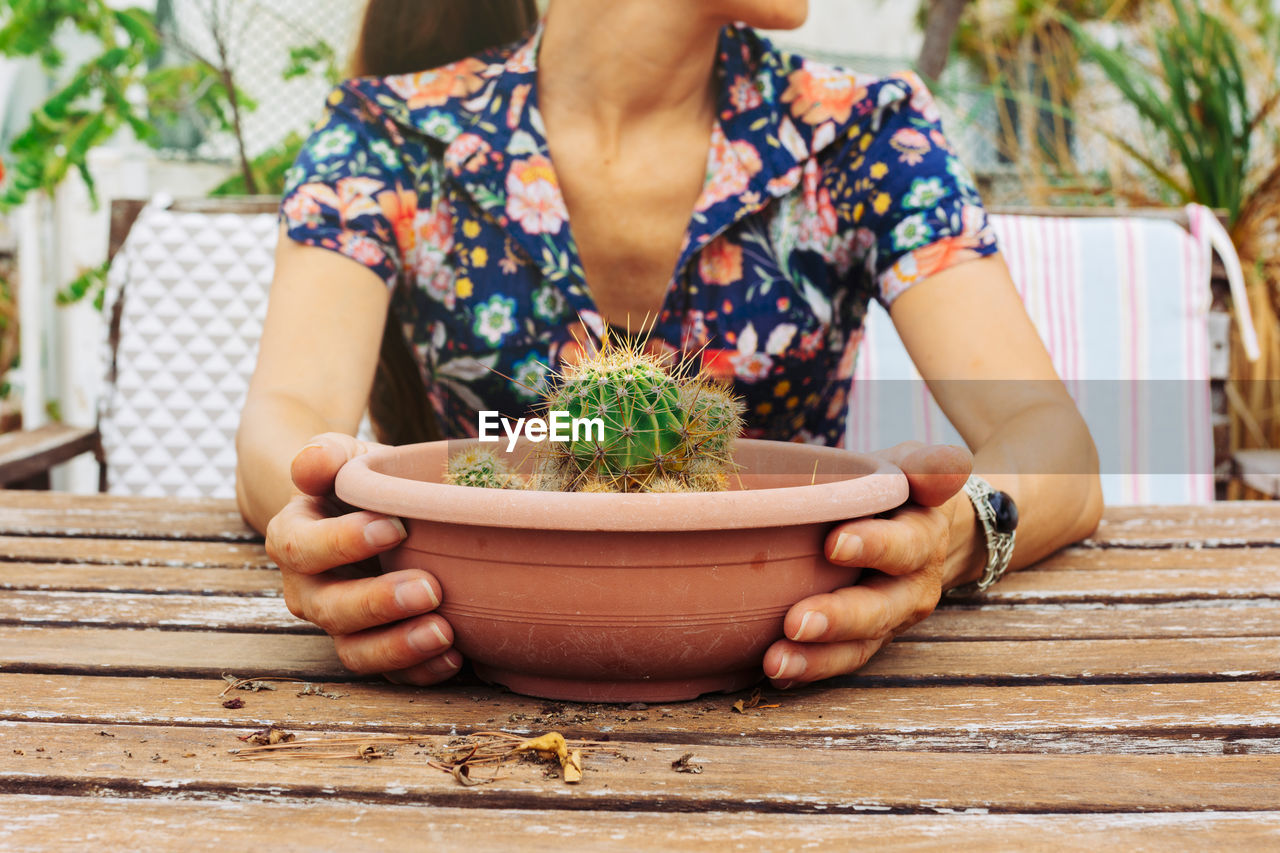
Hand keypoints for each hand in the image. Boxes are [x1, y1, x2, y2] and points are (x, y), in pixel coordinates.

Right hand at [265, 432, 461, 684]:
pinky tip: (454, 657)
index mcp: (293, 538)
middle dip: (379, 603)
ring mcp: (338, 624)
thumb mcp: (344, 457)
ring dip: (399, 647)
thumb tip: (311, 463)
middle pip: (330, 608)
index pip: (304, 546)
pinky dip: (420, 671)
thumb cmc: (359, 482)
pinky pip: (388, 673)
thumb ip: (326, 455)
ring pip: (355, 651)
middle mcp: (308, 589)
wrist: (371, 515)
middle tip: (430, 588)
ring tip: (445, 633)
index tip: (395, 527)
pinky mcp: (371, 646)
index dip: (344, 542)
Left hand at [761, 442, 972, 687]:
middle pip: (878, 608)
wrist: (919, 528)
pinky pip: (840, 660)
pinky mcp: (865, 640)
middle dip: (838, 619)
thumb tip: (952, 464)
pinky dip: (808, 670)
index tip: (834, 544)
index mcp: (922, 539)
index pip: (904, 545)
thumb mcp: (916, 467)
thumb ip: (929, 466)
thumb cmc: (901, 490)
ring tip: (776, 662)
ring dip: (817, 658)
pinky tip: (776, 674)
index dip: (874, 546)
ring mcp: (888, 620)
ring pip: (858, 645)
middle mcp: (910, 588)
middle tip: (796, 622)